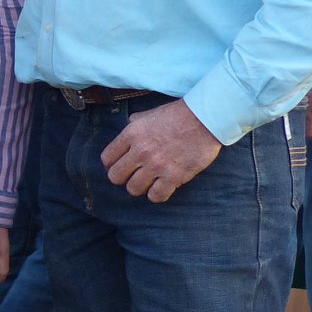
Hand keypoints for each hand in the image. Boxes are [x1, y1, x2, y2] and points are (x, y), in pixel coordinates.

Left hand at [101, 99, 220, 202]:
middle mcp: (140, 151)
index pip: (107, 159)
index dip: (112, 164)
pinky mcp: (174, 176)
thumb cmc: (177, 115)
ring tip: (148, 181)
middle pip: (116, 177)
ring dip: (139, 187)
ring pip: (133, 189)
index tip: (121, 165)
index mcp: (131, 135)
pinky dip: (157, 194)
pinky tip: (162, 187)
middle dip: (123, 178)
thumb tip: (126, 131)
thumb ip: (134, 125)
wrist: (204, 118)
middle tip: (133, 175)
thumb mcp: (148, 115)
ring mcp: (156, 165)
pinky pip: (156, 196)